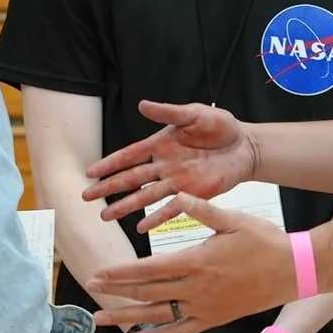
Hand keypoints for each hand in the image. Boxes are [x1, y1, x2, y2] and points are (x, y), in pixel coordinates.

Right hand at [83, 101, 259, 222]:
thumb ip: (169, 112)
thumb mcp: (194, 114)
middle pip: (130, 179)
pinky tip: (140, 228)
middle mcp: (163, 165)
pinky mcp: (192, 195)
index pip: (129, 156)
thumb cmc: (220, 126)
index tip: (89, 173)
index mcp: (159, 144)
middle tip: (86, 198)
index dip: (109, 164)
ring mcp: (176, 182)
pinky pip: (171, 208)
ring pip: (145, 196)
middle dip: (108, 188)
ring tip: (105, 217)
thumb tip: (142, 104)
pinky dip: (156, 218)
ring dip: (126, 206)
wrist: (245, 145)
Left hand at [87, 195, 294, 332]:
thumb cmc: (263, 240)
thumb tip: (174, 194)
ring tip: (100, 318)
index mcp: (196, 261)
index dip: (120, 273)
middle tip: (90, 288)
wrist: (292, 271)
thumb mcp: (232, 218)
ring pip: (157, 316)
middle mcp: (196, 289)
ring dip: (126, 317)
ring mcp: (205, 308)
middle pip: (146, 293)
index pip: (148, 269)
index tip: (98, 273)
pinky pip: (180, 331)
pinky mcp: (214, 320)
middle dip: (115, 291)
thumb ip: (200, 208)